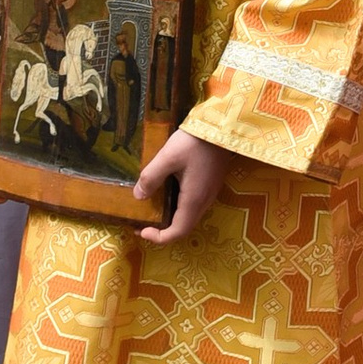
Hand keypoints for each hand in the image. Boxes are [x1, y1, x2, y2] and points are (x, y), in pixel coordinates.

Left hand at [134, 124, 225, 247]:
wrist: (224, 125)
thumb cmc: (195, 142)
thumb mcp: (167, 157)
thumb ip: (151, 178)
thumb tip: (138, 196)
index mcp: (193, 199)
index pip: (178, 232)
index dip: (159, 238)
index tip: (142, 230)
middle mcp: (204, 201)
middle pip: (184, 227)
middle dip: (163, 230)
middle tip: (143, 222)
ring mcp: (210, 192)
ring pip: (190, 216)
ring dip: (171, 219)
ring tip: (153, 208)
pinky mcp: (211, 183)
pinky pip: (194, 205)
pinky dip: (179, 208)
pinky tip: (168, 193)